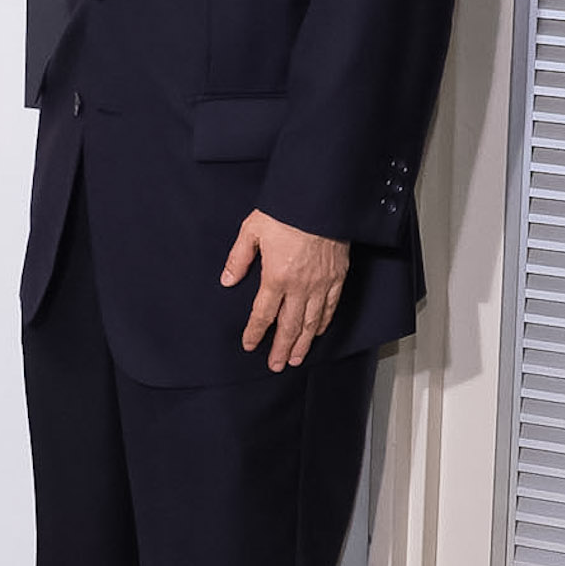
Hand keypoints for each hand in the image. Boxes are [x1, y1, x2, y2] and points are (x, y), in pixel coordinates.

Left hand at [221, 211, 348, 371]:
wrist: (320, 200)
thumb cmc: (285, 212)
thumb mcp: (251, 230)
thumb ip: (238, 258)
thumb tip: (227, 280)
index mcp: (276, 276)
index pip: (263, 314)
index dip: (256, 332)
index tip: (250, 345)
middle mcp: (300, 286)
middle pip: (289, 326)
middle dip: (282, 348)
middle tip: (276, 365)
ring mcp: (321, 284)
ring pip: (312, 322)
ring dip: (303, 343)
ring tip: (297, 359)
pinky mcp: (338, 277)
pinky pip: (331, 307)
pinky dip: (324, 323)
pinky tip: (318, 332)